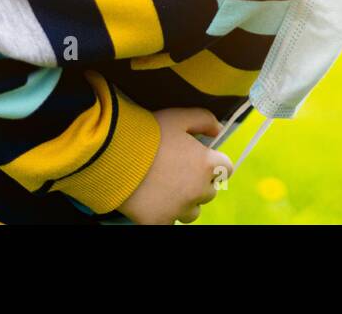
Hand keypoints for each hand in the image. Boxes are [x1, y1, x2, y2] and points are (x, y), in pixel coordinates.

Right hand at [117, 107, 233, 224]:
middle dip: (198, 183)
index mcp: (207, 165)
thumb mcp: (180, 117)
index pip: (226, 169)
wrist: (115, 155)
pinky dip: (164, 215)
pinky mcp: (159, 221)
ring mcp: (179, 209)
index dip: (213, 163)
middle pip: (209, 191)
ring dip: (184, 202)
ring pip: (192, 212)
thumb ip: (205, 120)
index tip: (199, 160)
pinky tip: (154, 202)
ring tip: (166, 189)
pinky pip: (169, 222)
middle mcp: (198, 190)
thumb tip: (219, 129)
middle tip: (178, 172)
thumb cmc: (149, 133)